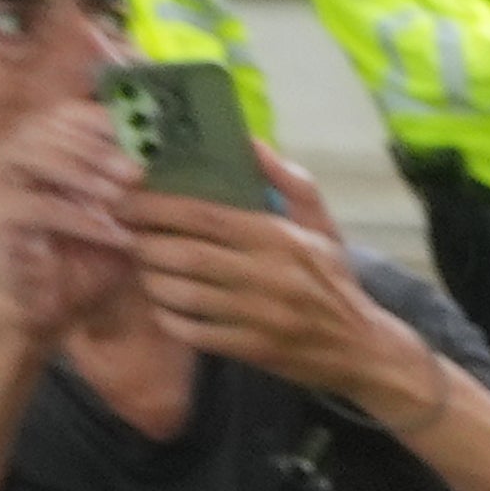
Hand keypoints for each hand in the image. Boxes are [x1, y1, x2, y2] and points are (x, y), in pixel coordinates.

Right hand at [0, 103, 141, 343]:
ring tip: (126, 193)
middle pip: (47, 130)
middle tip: (138, 170)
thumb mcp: (116, 213)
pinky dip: (82, 220)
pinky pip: (38, 209)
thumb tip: (178, 151)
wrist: (47, 307)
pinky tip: (117, 234)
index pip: (64, 114)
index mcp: (35, 146)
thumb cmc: (86, 255)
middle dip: (98, 147)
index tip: (146, 135)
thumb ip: (133, 182)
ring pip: (36, 159)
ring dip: (86, 174)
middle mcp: (6, 157)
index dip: (102, 120)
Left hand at [128, 190, 446, 423]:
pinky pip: (190, 331)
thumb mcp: (321, 226)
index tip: (127, 202)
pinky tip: (166, 306)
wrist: (362, 348)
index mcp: (280, 237)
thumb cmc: (333, 280)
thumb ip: (288, 181)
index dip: (154, 206)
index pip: (202, 215)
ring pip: (180, 293)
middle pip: (182, 254)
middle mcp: (269, 275)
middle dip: (144, 243)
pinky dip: (167, 317)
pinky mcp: (252, 349)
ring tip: (147, 269)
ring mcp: (260, 315)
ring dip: (151, 280)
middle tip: (130, 237)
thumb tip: (249, 141)